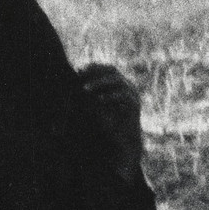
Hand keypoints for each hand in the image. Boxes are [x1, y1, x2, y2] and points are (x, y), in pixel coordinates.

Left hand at [79, 63, 143, 178]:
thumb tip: (73, 85)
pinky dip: (109, 96)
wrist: (124, 142)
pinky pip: (123, 95)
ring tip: (85, 89)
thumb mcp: (95, 106)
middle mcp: (127, 86)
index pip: (106, 69)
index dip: (93, 67)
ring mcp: (132, 94)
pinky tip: (98, 99)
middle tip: (80, 76)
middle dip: (95, 71)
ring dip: (99, 83)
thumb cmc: (108, 125)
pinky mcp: (135, 105)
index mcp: (119, 84)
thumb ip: (89, 95)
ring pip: (117, 81)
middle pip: (112, 70)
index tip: (78, 70)